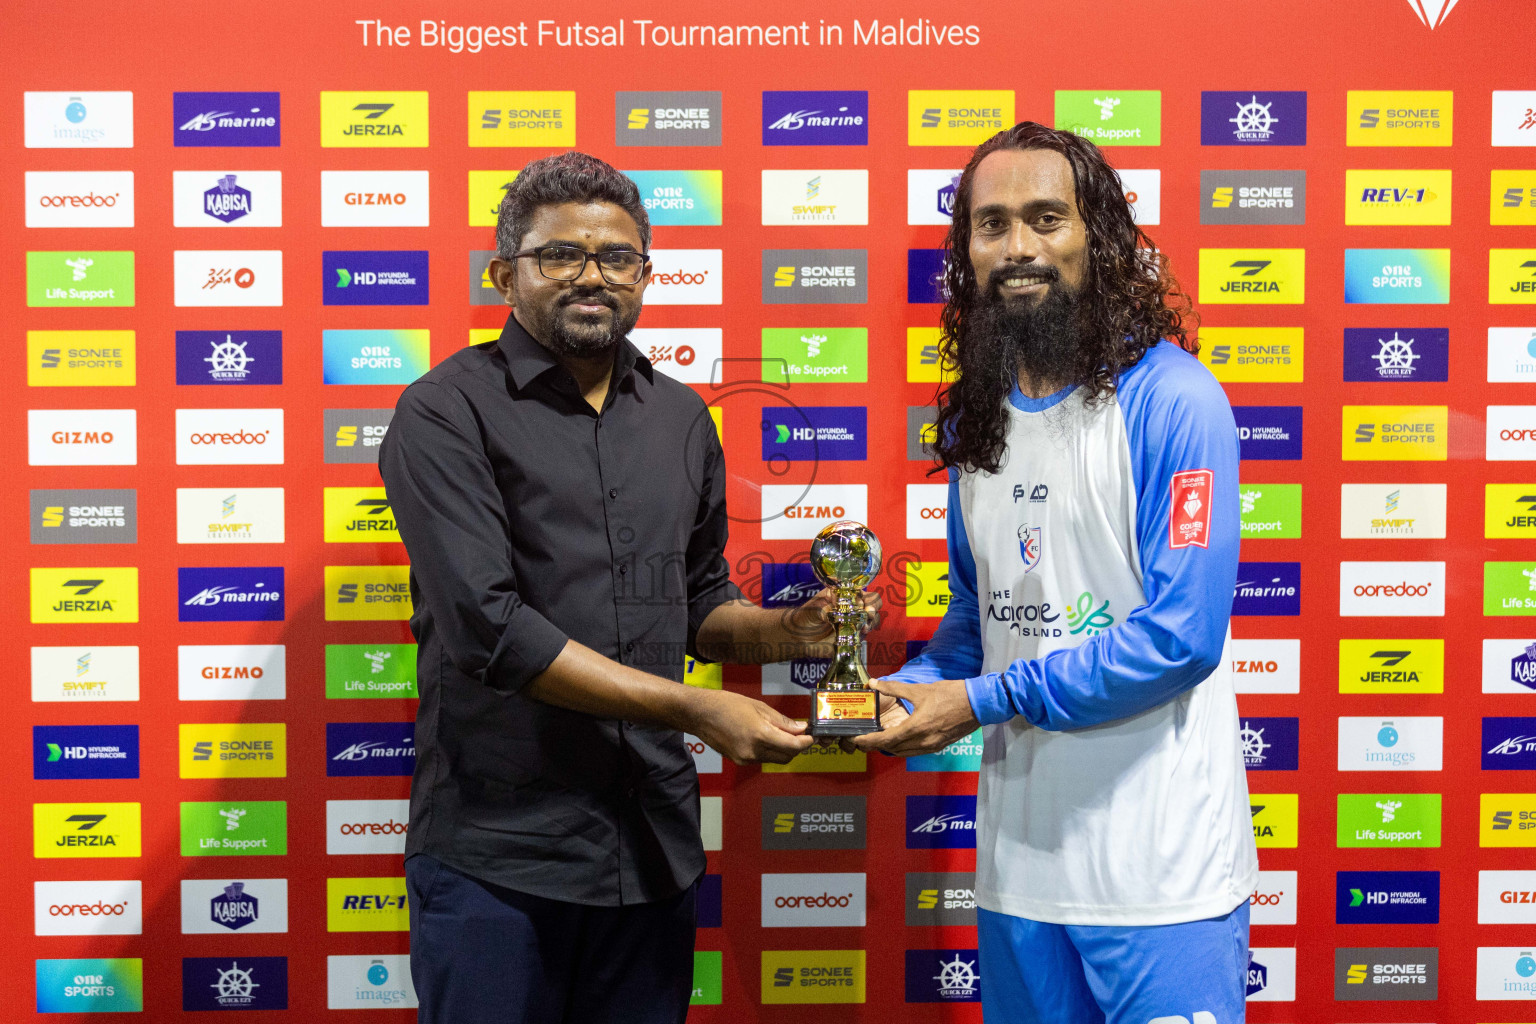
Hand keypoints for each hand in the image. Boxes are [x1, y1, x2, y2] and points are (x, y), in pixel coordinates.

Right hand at [687, 689, 814, 764]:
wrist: (700, 714)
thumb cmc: (726, 704)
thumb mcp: (758, 706)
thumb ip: (781, 721)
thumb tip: (799, 728)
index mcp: (760, 734)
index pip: (792, 746)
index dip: (805, 743)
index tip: (811, 737)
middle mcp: (753, 751)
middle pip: (786, 756)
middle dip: (796, 747)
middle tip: (799, 734)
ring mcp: (745, 758)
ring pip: (774, 759)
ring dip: (782, 749)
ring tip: (781, 733)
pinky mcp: (739, 761)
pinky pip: (761, 758)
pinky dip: (768, 751)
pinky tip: (764, 737)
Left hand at [787, 587, 883, 638]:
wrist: (800, 637)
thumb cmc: (805, 616)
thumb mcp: (812, 609)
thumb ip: (823, 610)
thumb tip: (833, 613)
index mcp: (844, 594)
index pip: (861, 590)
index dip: (864, 594)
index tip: (860, 602)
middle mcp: (853, 606)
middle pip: (873, 602)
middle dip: (873, 606)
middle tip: (868, 613)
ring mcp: (856, 620)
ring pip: (873, 618)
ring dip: (872, 621)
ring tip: (865, 626)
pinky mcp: (855, 635)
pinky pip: (866, 632)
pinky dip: (866, 632)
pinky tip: (861, 633)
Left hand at [851, 678, 978, 756]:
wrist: (977, 704)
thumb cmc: (950, 694)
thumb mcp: (920, 689)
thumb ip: (895, 688)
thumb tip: (874, 683)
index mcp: (916, 727)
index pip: (886, 739)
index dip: (869, 741)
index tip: (857, 740)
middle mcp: (923, 741)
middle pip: (893, 749)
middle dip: (876, 745)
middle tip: (863, 739)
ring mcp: (931, 746)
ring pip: (903, 752)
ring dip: (889, 748)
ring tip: (877, 739)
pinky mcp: (938, 746)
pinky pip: (914, 751)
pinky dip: (903, 748)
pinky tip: (898, 739)